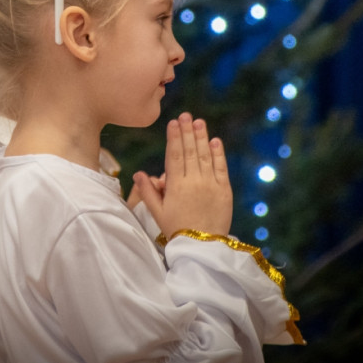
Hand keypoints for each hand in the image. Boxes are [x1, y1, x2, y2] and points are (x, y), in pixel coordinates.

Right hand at [133, 113, 231, 237]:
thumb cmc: (177, 229)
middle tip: (185, 115)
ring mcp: (210, 184)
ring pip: (204, 155)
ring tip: (198, 122)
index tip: (172, 123)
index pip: (173, 156)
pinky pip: (221, 168)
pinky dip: (218, 153)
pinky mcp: (224, 190)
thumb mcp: (158, 213)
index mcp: (176, 186)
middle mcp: (193, 181)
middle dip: (187, 131)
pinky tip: (215, 141)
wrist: (202, 247)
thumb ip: (148, 191)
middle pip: (189, 151)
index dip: (173, 138)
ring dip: (201, 137)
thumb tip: (138, 172)